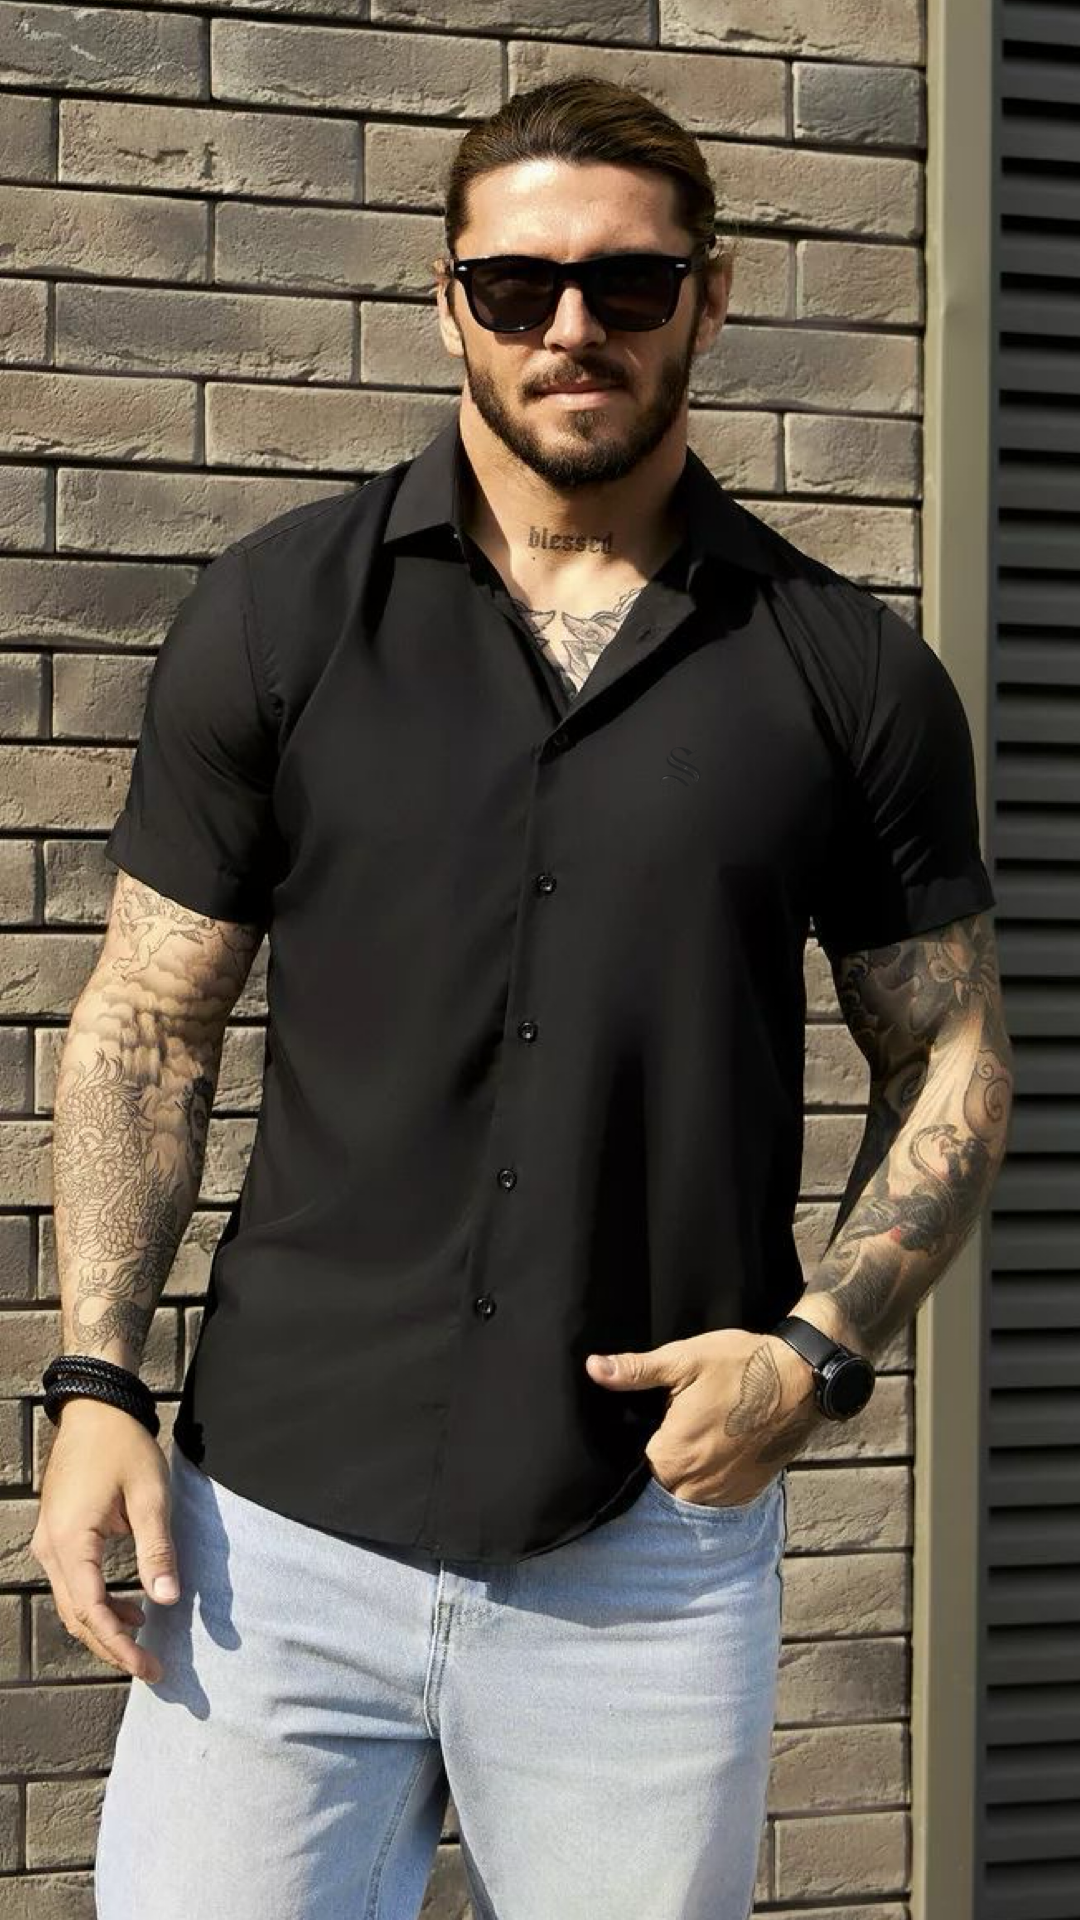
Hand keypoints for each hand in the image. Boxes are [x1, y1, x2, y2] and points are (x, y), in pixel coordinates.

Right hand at [30, 1398, 180, 1683]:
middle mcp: (52, 1548)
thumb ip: (157, 1550)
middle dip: (112, 1647)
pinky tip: (131, 1607)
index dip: (120, 1647)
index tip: (151, 1668)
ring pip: (73, 1603)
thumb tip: (167, 1598)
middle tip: (152, 1667)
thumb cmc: (124, 1447)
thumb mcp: (150, 1497)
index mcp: (71, 1542)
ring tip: (144, 1642)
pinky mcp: (58, 1535)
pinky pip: (74, 1583)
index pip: (92, 1613)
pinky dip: (99, 1603)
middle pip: (77, 1616)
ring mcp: (50, 1542)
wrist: (96, 1409)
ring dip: (105, 1627)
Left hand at [585, 1327, 823, 1507]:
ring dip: (683, 1476)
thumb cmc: (741, 1365)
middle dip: (656, 1464)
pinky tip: (714, 1451)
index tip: (636, 1432)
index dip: (628, 1453)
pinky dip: (710, 1480)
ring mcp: (724, 1493)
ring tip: (690, 1442)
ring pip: (686, 1494)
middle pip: (658, 1485)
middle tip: (664, 1432)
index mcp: (673, 1456)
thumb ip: (636, 1371)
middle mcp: (696, 1485)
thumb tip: (593, 1368)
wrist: (803, 1378)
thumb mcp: (684, 1360)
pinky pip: (715, 1496)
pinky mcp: (747, 1491)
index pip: (631, 1471)